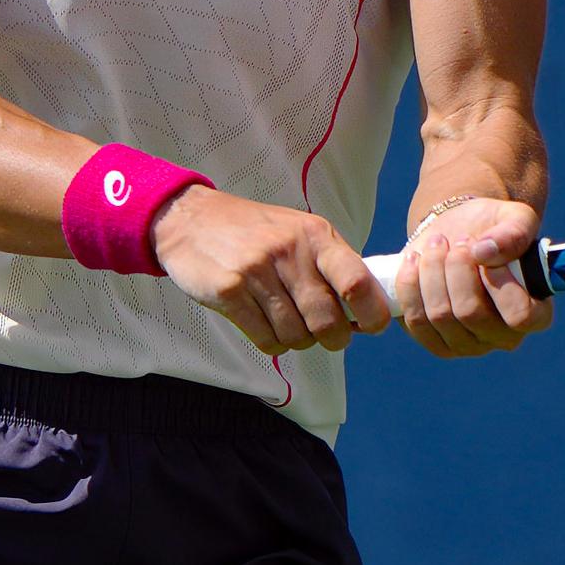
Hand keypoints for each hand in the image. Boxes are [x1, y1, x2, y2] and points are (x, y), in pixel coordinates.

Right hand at [148, 186, 391, 355]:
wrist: (192, 220)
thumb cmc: (256, 232)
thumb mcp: (301, 232)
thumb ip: (333, 265)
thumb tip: (368, 309)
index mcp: (316, 236)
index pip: (357, 281)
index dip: (372, 313)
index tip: (372, 326)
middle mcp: (289, 252)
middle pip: (327, 320)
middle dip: (332, 339)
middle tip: (325, 335)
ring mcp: (257, 272)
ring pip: (296, 335)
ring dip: (296, 340)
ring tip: (287, 323)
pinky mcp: (229, 291)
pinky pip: (265, 339)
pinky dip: (271, 343)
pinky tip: (265, 326)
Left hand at [396, 198, 553, 358]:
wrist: (458, 236)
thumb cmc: (494, 229)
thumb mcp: (514, 218)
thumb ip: (513, 233)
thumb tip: (485, 252)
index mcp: (535, 315)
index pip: (520, 316)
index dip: (500, 283)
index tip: (485, 251)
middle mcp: (502, 337)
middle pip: (471, 314)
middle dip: (457, 269)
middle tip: (457, 241)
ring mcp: (467, 344)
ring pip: (440, 316)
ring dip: (433, 272)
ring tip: (436, 243)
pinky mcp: (434, 341)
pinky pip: (415, 320)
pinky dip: (409, 286)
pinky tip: (414, 260)